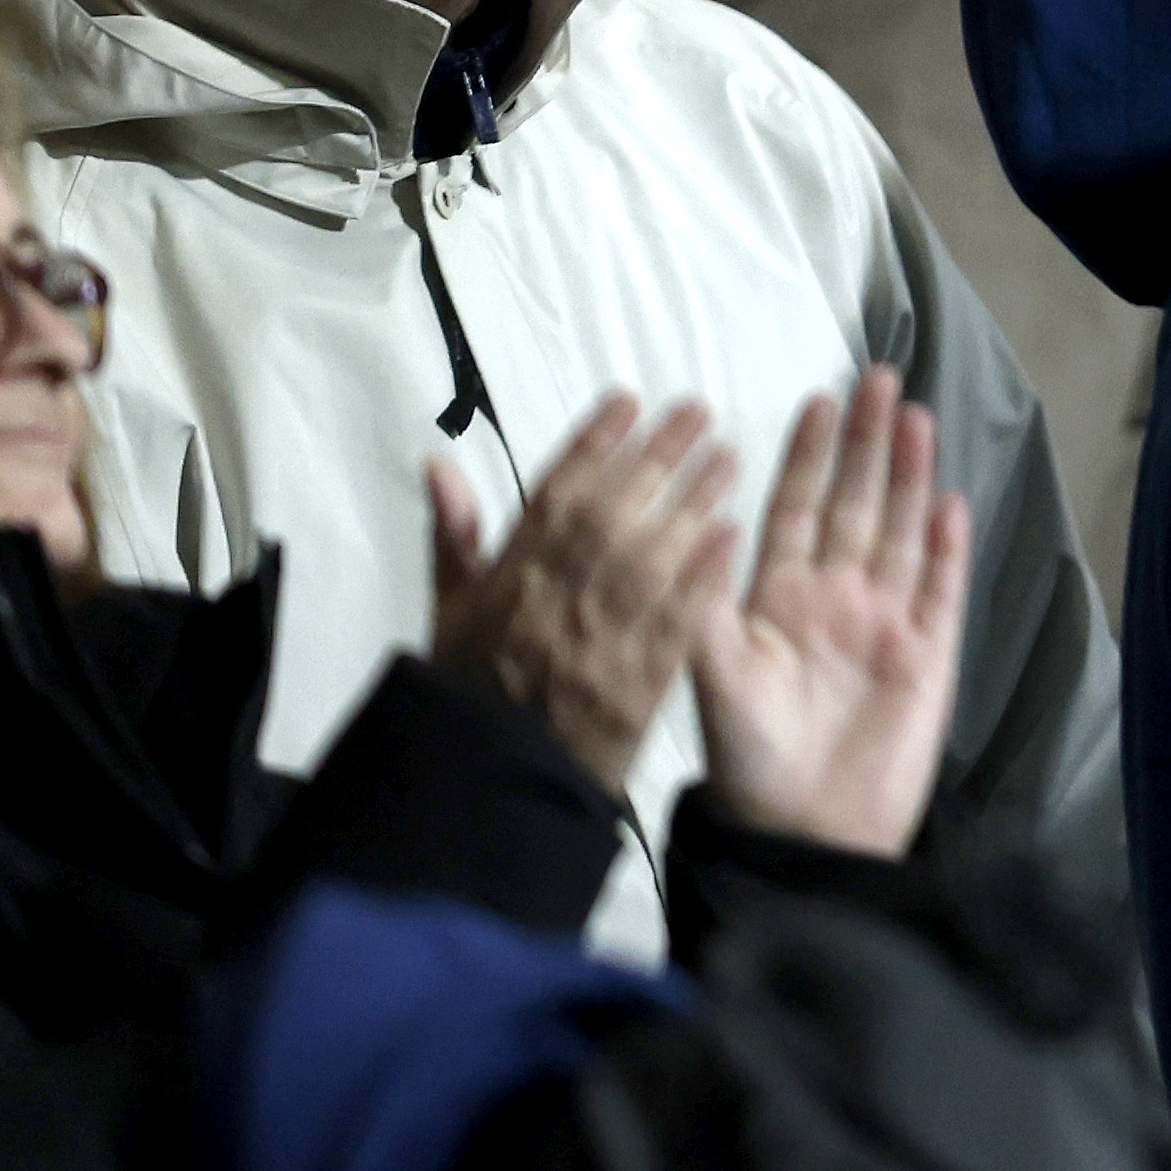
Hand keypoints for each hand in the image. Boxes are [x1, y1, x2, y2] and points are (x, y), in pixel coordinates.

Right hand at [429, 394, 737, 790]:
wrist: (499, 768)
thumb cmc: (472, 682)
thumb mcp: (450, 606)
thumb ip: (454, 531)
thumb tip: (437, 461)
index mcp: (520, 558)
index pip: (566, 480)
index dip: (601, 436)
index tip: (631, 401)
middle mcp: (572, 576)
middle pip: (626, 497)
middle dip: (664, 449)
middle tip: (699, 412)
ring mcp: (615, 617)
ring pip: (664, 541)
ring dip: (698, 496)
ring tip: (727, 459)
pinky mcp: (652, 660)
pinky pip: (689, 603)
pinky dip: (710, 566)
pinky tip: (733, 535)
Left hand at [692, 368, 972, 857]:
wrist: (803, 833)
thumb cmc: (747, 759)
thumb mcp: (709, 673)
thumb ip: (706, 603)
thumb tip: (705, 525)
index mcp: (778, 599)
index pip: (797, 508)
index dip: (809, 455)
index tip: (819, 398)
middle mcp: (833, 601)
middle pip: (855, 506)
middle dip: (867, 444)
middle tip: (879, 379)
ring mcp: (884, 625)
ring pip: (899, 534)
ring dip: (908, 477)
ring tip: (916, 417)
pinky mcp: (928, 657)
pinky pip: (940, 590)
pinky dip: (945, 548)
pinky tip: (950, 503)